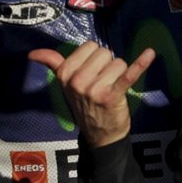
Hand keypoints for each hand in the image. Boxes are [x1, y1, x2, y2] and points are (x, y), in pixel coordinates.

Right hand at [29, 41, 154, 147]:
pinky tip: (150, 53)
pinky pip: (129, 74)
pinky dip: (141, 63)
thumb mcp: (65, 83)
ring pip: (118, 62)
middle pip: (104, 52)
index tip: (91, 72)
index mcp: (65, 74)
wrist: (99, 135)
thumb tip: (31, 54)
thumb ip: (52, 63)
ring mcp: (94, 89)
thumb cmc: (84, 104)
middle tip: (102, 82)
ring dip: (119, 74)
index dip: (94, 58)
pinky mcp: (113, 96)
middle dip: (107, 65)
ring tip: (112, 88)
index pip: (89, 46)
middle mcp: (77, 81)